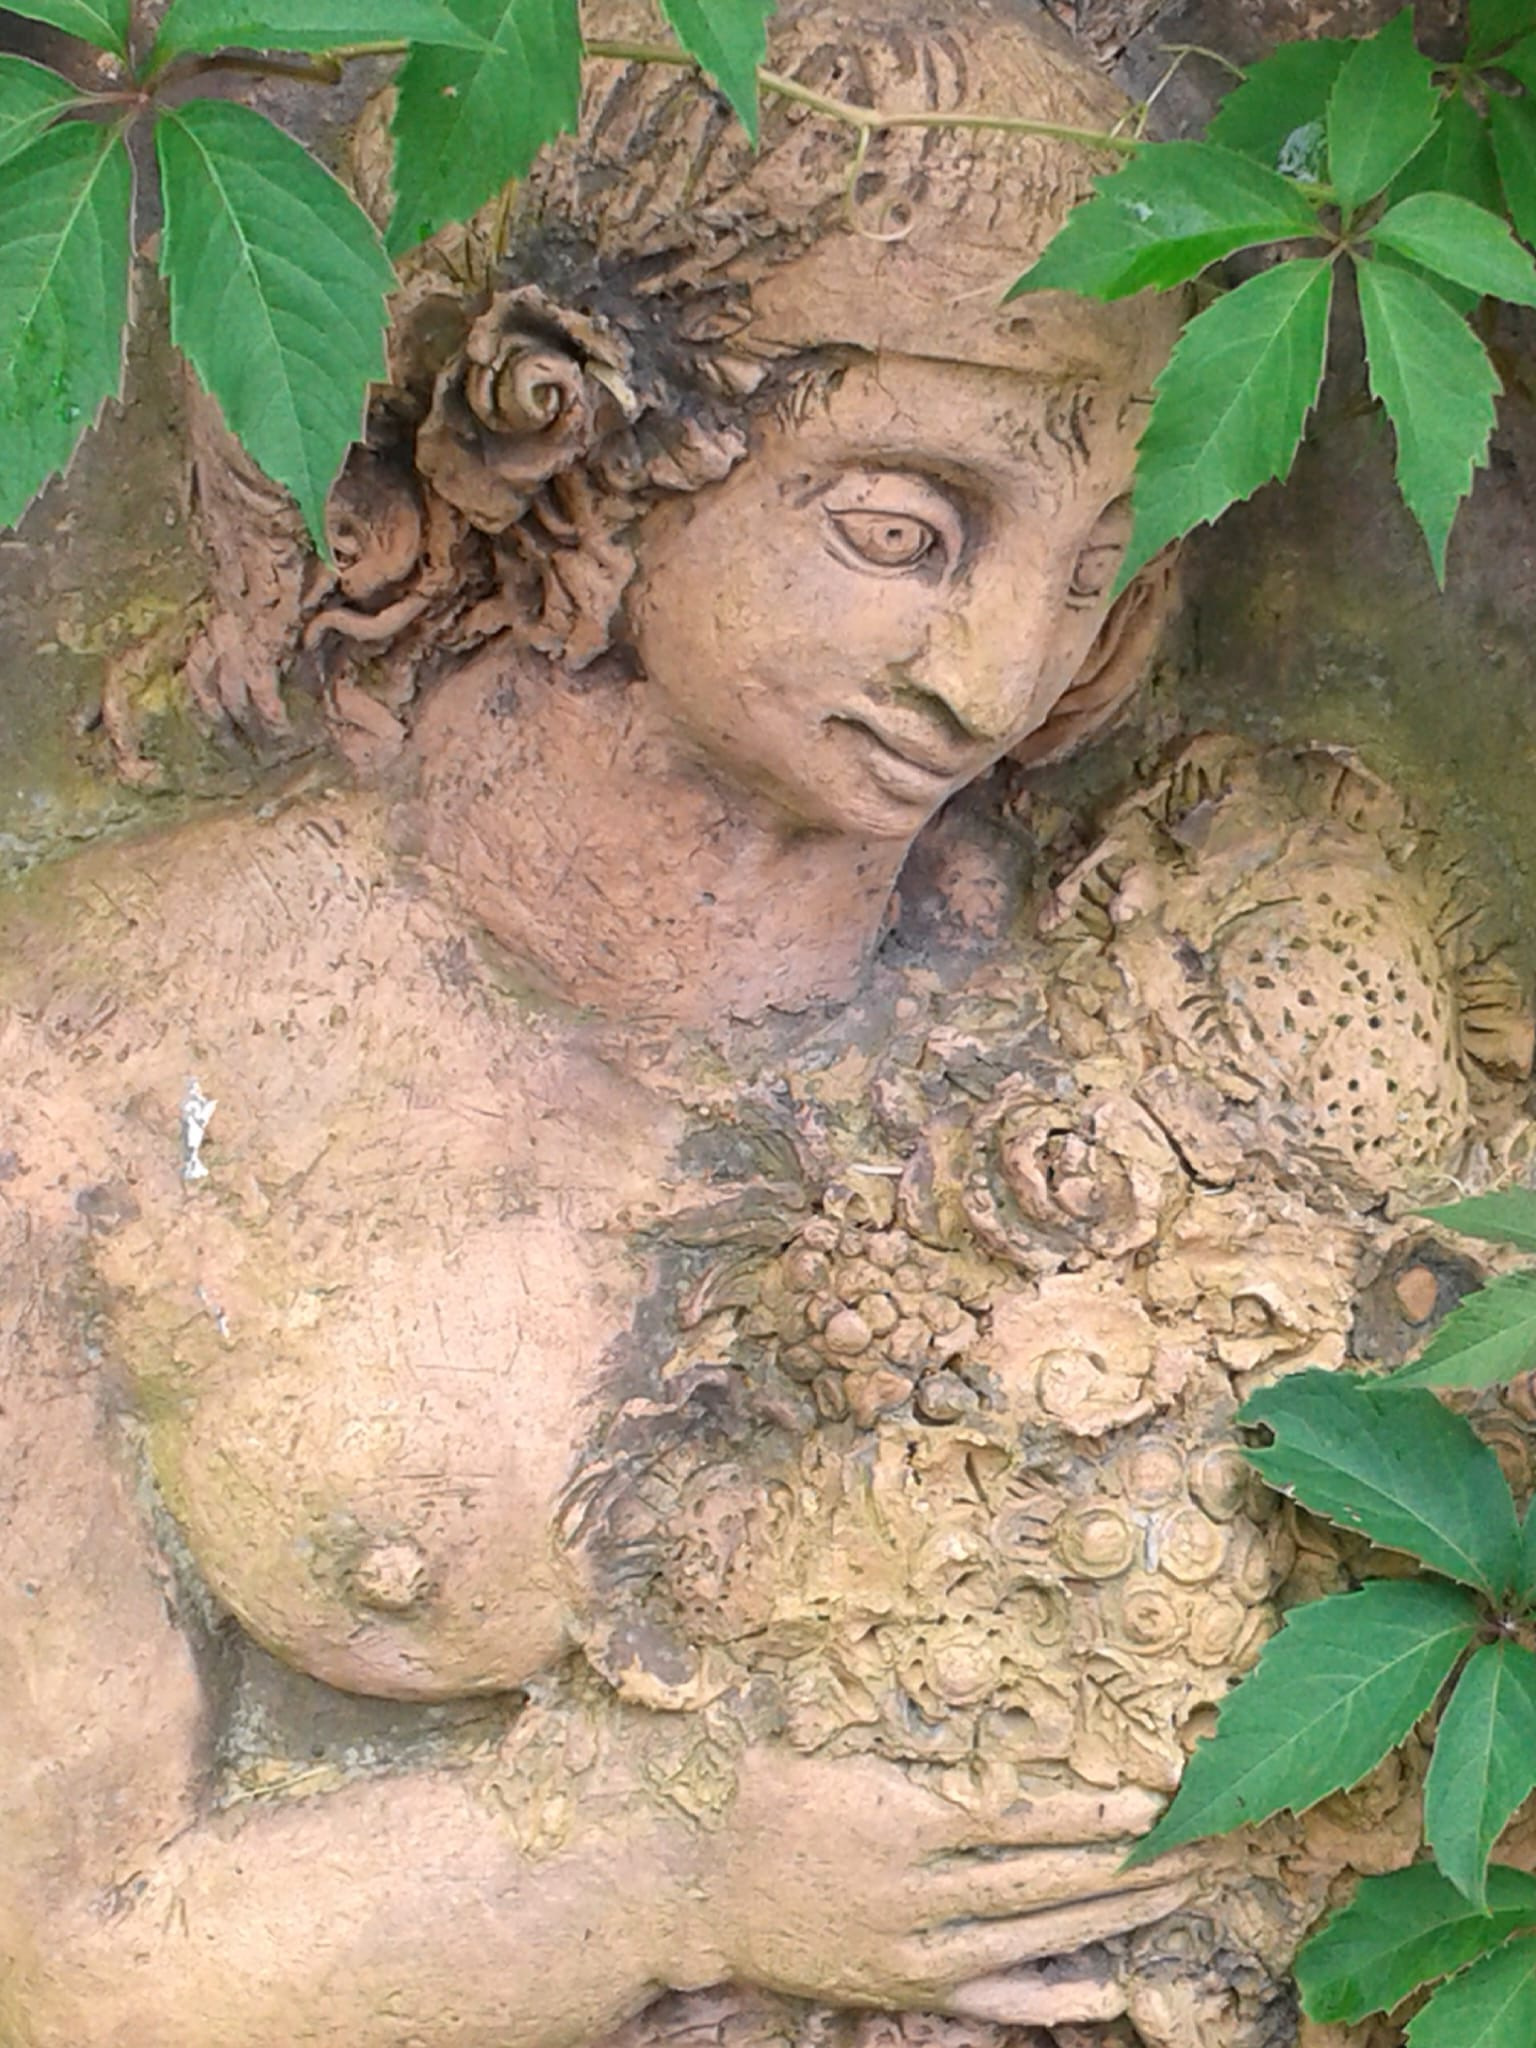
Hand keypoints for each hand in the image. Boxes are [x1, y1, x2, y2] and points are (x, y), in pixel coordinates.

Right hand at [683, 1744, 1198, 2022]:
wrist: (707, 1907)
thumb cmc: (760, 1811)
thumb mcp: (798, 1745)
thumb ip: (854, 1707)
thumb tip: (895, 1639)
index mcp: (898, 1820)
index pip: (1017, 1818)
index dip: (1089, 1809)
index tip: (1150, 1795)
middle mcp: (917, 1892)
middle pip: (1043, 1881)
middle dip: (1126, 1862)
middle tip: (1197, 1843)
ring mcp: (918, 1951)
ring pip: (1034, 1938)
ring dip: (1111, 1916)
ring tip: (1177, 1892)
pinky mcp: (912, 1991)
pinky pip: (995, 2001)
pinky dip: (1052, 1998)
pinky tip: (1107, 1988)